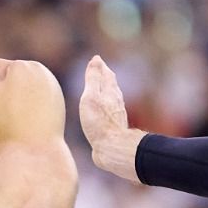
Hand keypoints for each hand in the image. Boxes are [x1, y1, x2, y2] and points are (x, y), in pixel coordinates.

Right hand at [80, 56, 143, 180]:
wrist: (111, 148)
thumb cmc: (99, 123)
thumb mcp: (91, 97)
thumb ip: (93, 79)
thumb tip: (95, 60)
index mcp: (110, 92)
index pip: (106, 74)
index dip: (100, 67)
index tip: (96, 60)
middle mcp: (116, 101)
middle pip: (111, 85)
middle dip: (105, 76)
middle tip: (100, 70)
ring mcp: (116, 114)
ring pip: (112, 98)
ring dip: (106, 90)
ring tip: (102, 88)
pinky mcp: (113, 126)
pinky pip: (110, 110)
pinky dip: (106, 104)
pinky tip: (104, 110)